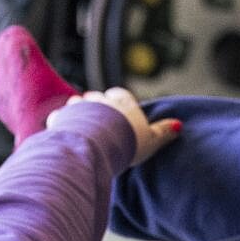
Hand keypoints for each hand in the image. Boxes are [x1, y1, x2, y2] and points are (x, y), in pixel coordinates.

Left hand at [55, 85, 181, 162]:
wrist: (97, 145)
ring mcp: (80, 107)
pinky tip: (63, 130)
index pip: (121, 94)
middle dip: (97, 106)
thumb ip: (163, 132)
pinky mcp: (63, 117)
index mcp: (123, 103)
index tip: (118, 109)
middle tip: (99, 120)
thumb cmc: (126, 143)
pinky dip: (62, 121)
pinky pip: (60, 115)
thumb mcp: (151, 140)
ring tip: (81, 126)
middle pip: (98, 97)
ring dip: (79, 112)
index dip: (119, 101)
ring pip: (78, 103)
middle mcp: (101, 100)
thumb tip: (179, 125)